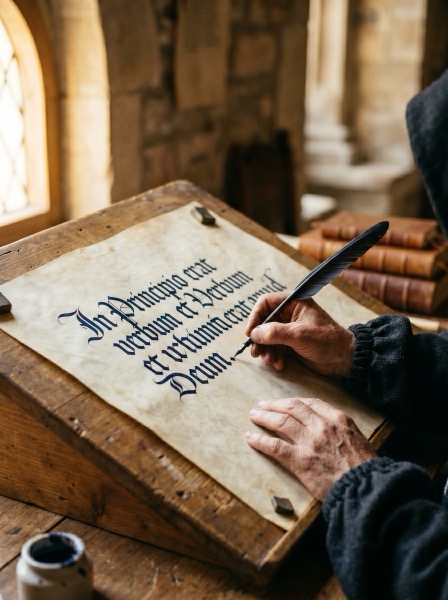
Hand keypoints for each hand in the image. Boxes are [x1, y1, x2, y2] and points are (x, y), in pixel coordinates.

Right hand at [245, 293, 353, 376]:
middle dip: (259, 339)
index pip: (265, 303)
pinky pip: (274, 348)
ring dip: (266, 350)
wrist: (343, 359)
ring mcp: (289, 329)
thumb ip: (275, 333)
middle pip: (263, 322)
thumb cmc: (326, 340)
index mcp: (293, 303)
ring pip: (267, 337)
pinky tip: (279, 364)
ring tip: (269, 361)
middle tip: (256, 352)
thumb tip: (254, 334)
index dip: (255, 317)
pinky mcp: (290, 344)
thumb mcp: (299, 334)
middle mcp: (289, 314)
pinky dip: (274, 356)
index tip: (250, 333)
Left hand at [246, 396, 375, 499]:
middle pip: (292, 408)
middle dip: (274, 405)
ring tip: (254, 415)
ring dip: (264, 417)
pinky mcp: (300, 460)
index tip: (283, 403)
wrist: (366, 487)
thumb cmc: (364, 467)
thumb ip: (340, 430)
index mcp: (337, 418)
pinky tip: (251, 438)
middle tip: (262, 405)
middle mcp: (322, 426)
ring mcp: (310, 442)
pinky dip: (260, 440)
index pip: (310, 403)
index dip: (292, 402)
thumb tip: (328, 429)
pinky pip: (275, 446)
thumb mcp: (358, 438)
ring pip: (281, 422)